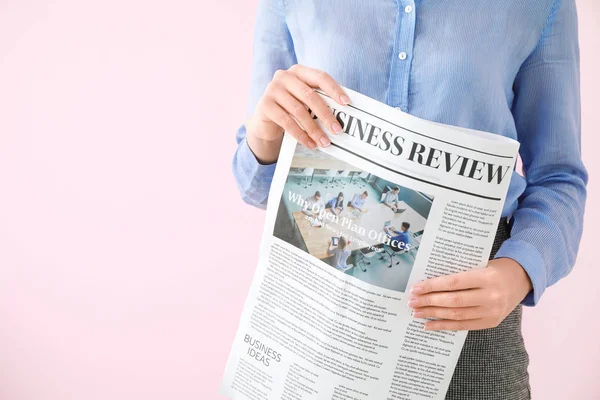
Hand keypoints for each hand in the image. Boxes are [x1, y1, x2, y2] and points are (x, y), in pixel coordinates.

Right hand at [246, 65, 349, 163]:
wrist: (265, 119)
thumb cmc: (290, 107)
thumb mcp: (304, 100)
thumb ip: (319, 100)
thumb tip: (343, 114)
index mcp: (298, 71)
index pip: (320, 77)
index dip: (334, 90)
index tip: (346, 103)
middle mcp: (284, 76)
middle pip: (310, 96)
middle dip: (325, 115)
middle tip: (337, 130)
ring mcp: (272, 89)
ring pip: (299, 111)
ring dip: (314, 130)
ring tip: (324, 142)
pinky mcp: (265, 105)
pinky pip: (287, 122)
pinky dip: (301, 135)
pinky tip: (310, 144)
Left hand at [408, 258, 532, 330]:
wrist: (522, 278)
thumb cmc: (494, 268)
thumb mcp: (479, 264)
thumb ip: (458, 274)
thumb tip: (428, 284)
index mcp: (486, 277)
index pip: (454, 283)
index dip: (432, 286)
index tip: (415, 288)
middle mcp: (490, 296)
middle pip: (453, 301)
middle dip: (429, 302)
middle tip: (411, 302)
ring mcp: (491, 311)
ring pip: (456, 315)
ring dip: (433, 315)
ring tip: (416, 312)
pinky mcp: (491, 322)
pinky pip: (463, 326)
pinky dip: (444, 326)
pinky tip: (429, 325)